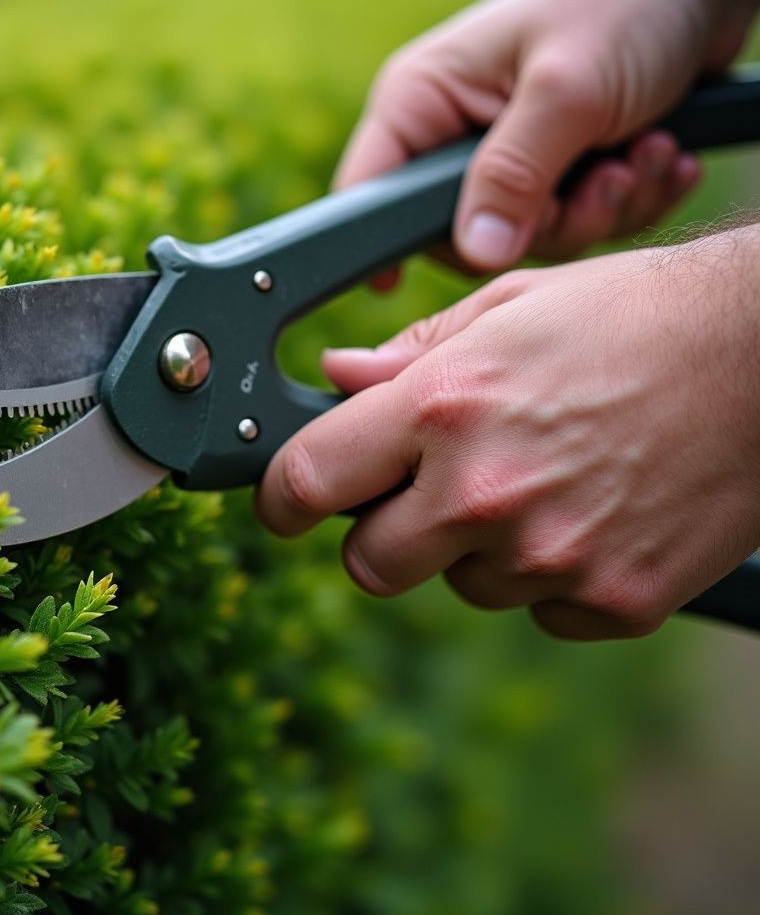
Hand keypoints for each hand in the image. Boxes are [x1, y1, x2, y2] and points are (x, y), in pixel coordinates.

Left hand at [256, 227, 759, 638]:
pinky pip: (539, 607)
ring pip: (461, 586)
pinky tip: (591, 509)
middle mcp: (485, 491)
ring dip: (476, 547)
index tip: (283, 502)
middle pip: (369, 564)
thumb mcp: (508, 307)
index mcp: (445, 406)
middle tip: (425, 489)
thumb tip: (334, 377)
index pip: (310, 480)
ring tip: (541, 477)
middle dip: (381, 532)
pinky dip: (548, 573)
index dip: (280, 497)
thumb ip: (407, 354)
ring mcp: (551, 557)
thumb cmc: (634, 315)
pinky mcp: (613, 602)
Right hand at [338, 0, 757, 279]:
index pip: (371, 193)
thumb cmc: (624, 5)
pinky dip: (626, 204)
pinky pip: (574, 229)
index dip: (383, 246)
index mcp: (423, 102)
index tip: (397, 286)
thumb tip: (477, 252)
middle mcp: (453, 139)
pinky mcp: (553, 178)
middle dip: (547, 223)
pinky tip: (657, 156)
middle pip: (463, 238)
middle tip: (605, 178)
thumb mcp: (565, 90)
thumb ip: (514, 174)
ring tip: (645, 152)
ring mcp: (505, 162)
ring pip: (527, 240)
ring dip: (601, 209)